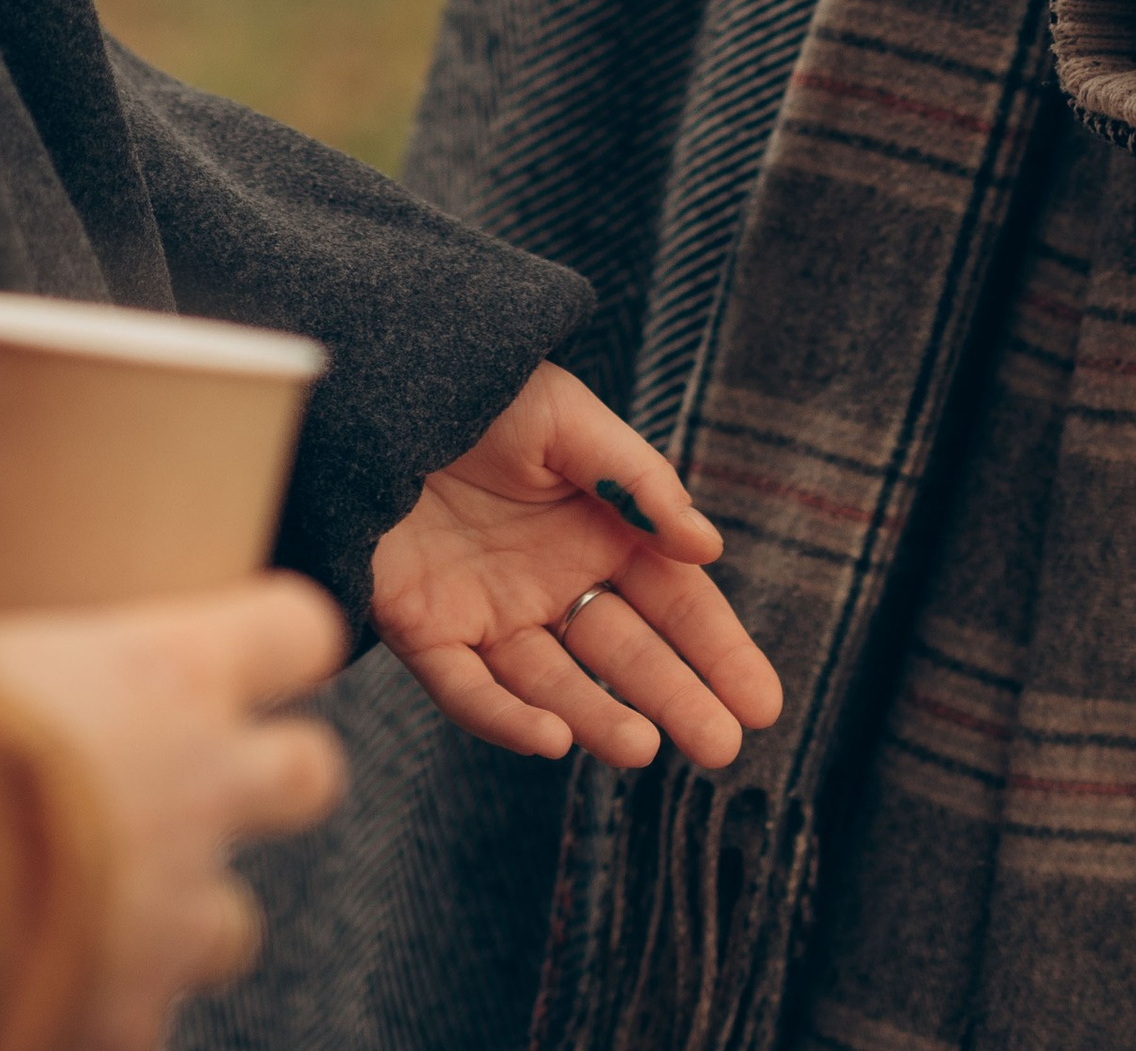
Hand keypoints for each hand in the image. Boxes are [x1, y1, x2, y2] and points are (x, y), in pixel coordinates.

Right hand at [0, 573, 346, 1050]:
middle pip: (308, 776)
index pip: (300, 631)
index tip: (245, 655)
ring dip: (174, 923)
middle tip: (189, 793)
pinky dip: (101, 1014)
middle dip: (265, 787)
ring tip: (84, 911)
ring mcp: (176, 910)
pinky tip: (32, 987)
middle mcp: (201, 785)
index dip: (277, 645)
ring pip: (230, 928)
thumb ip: (27, 669)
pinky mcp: (128, 1017)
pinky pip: (140, 1024)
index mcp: (171, 670)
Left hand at [369, 360, 781, 776]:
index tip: (761, 701)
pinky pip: (469, 687)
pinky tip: (550, 739)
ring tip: (642, 749)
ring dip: (599, 718)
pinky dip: (507, 718)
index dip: (717, 649)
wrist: (373, 387)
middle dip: (676, 699)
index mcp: (597, 528)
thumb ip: (636, 480)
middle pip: (625, 652)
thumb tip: (708, 546)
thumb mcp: (567, 420)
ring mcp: (490, 610)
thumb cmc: (479, 391)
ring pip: (555, 682)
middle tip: (723, 747)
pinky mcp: (427, 629)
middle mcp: (551, 579)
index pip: (673, 600)